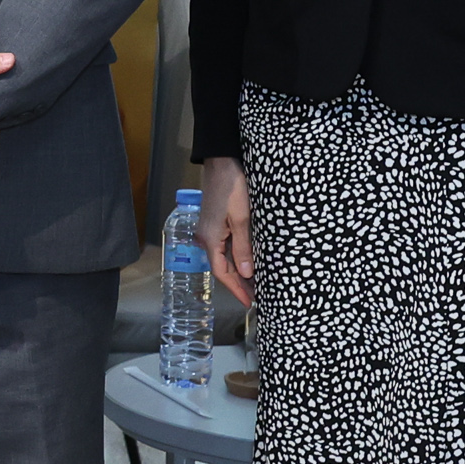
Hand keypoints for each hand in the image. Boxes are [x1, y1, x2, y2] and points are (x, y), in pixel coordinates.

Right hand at [197, 156, 255, 304]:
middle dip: (239, 282)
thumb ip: (244, 247)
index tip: (250, 303)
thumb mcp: (241, 218)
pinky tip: (247, 261)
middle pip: (222, 267)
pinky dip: (236, 257)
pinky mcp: (214, 222)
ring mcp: (209, 230)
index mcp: (210, 239)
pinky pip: (225, 246)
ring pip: (224, 257)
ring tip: (256, 283)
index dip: (237, 289)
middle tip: (258, 296)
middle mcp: (206, 238)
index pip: (223, 272)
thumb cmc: (232, 187)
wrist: (221, 160)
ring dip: (239, 270)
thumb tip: (246, 274)